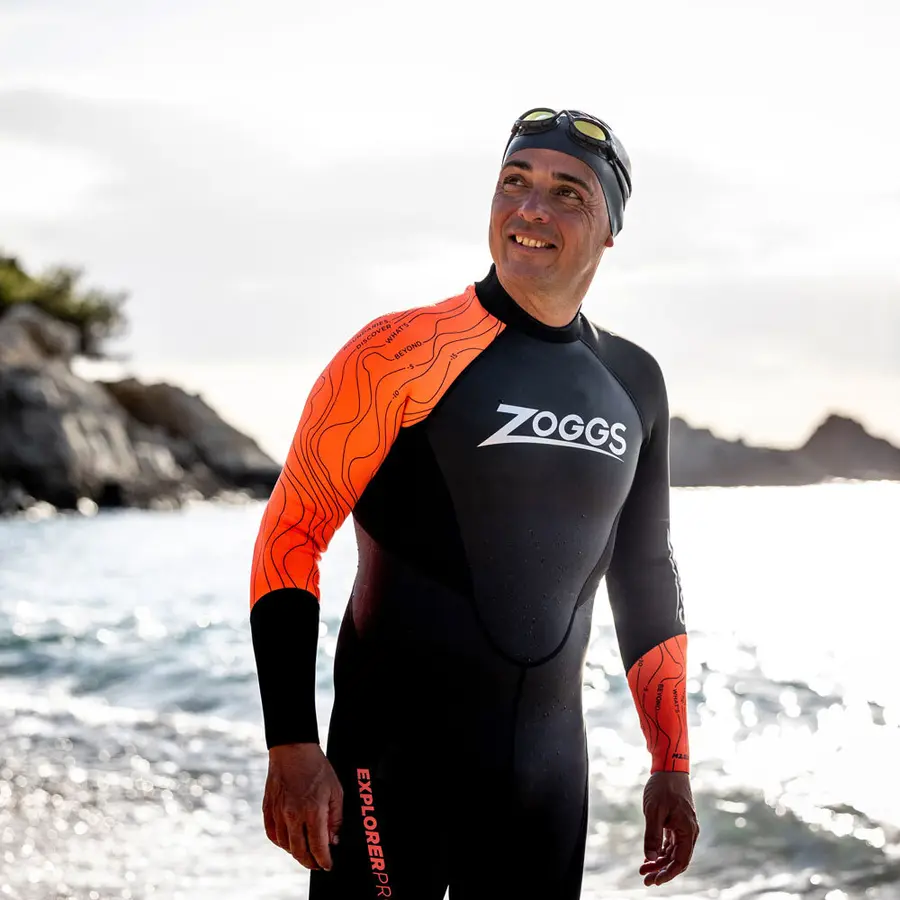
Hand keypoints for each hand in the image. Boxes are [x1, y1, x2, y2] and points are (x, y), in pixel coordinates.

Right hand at [262, 743, 343, 870]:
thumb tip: (333, 839)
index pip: (318, 847)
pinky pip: (272, 834)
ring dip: (296, 853)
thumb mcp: (335, 790)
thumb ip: (335, 818)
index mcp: (313, 810)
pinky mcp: (268, 809)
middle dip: (310, 862)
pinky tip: (289, 840)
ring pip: (285, 845)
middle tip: (317, 864)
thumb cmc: (317, 767)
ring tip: (305, 852)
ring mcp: (278, 813)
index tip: (328, 865)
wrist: (293, 749)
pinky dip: (281, 842)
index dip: (324, 860)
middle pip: (299, 851)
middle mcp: (293, 815)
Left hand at [639, 771, 698, 885]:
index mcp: (688, 831)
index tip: (654, 881)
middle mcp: (688, 832)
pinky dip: (660, 850)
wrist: (669, 767)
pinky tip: (649, 856)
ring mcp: (683, 827)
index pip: (681, 861)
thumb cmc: (663, 787)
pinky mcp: (676, 822)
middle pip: (676, 859)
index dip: (668, 874)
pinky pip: (669, 842)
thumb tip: (650, 858)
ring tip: (643, 869)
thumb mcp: (654, 811)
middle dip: (661, 870)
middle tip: (645, 879)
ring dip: (659, 861)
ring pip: (672, 851)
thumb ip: (652, 835)